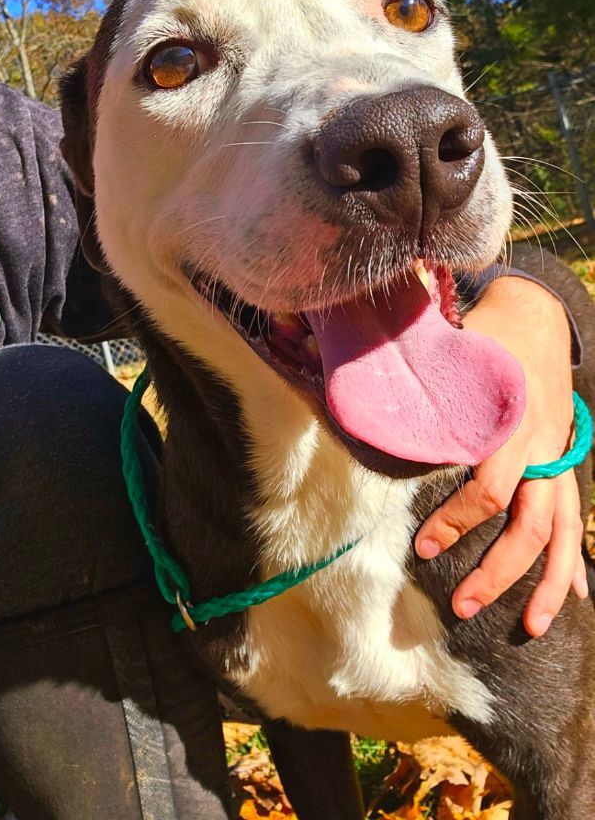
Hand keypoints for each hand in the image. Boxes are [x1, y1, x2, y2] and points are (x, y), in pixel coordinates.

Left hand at [415, 276, 587, 636]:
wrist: (538, 315)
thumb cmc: (484, 335)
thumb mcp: (453, 352)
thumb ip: (421, 385)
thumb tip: (369, 404)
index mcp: (509, 423)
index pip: (490, 490)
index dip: (458, 523)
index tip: (425, 548)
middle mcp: (542, 446)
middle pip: (529, 525)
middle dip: (499, 571)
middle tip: (462, 606)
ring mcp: (561, 457)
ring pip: (564, 532)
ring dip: (548, 583)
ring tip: (533, 629)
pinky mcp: (569, 462)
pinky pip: (578, 518)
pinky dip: (577, 558)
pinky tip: (576, 595)